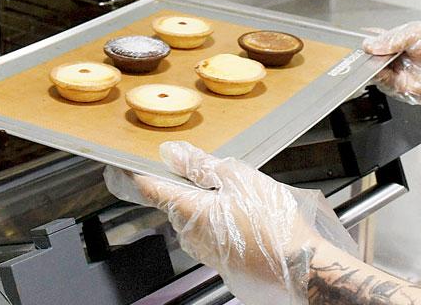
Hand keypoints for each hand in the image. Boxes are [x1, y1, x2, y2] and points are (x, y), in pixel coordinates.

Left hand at [103, 141, 354, 304]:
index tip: (118, 163)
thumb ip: (201, 165)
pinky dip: (222, 223)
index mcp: (188, 210)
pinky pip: (212, 236)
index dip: (133, 172)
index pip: (149, 188)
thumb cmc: (273, 223)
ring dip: (208, 205)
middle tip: (213, 171)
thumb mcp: (239, 179)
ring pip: (196, 220)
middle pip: (176, 202)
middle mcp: (189, 236)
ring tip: (242, 196)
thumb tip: (170, 152)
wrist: (302, 268)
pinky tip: (249, 219)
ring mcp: (204, 253)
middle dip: (187, 186)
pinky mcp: (221, 264)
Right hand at [362, 21, 420, 113]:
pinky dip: (380, 78)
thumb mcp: (418, 33)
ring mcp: (400, 74)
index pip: (378, 40)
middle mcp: (399, 59)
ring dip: (372, 66)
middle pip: (373, 57)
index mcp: (402, 41)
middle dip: (367, 54)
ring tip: (374, 59)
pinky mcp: (403, 89)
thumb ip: (392, 38)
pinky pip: (385, 84)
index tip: (358, 38)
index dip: (368, 39)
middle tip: (364, 50)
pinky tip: (381, 70)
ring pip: (375, 71)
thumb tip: (369, 45)